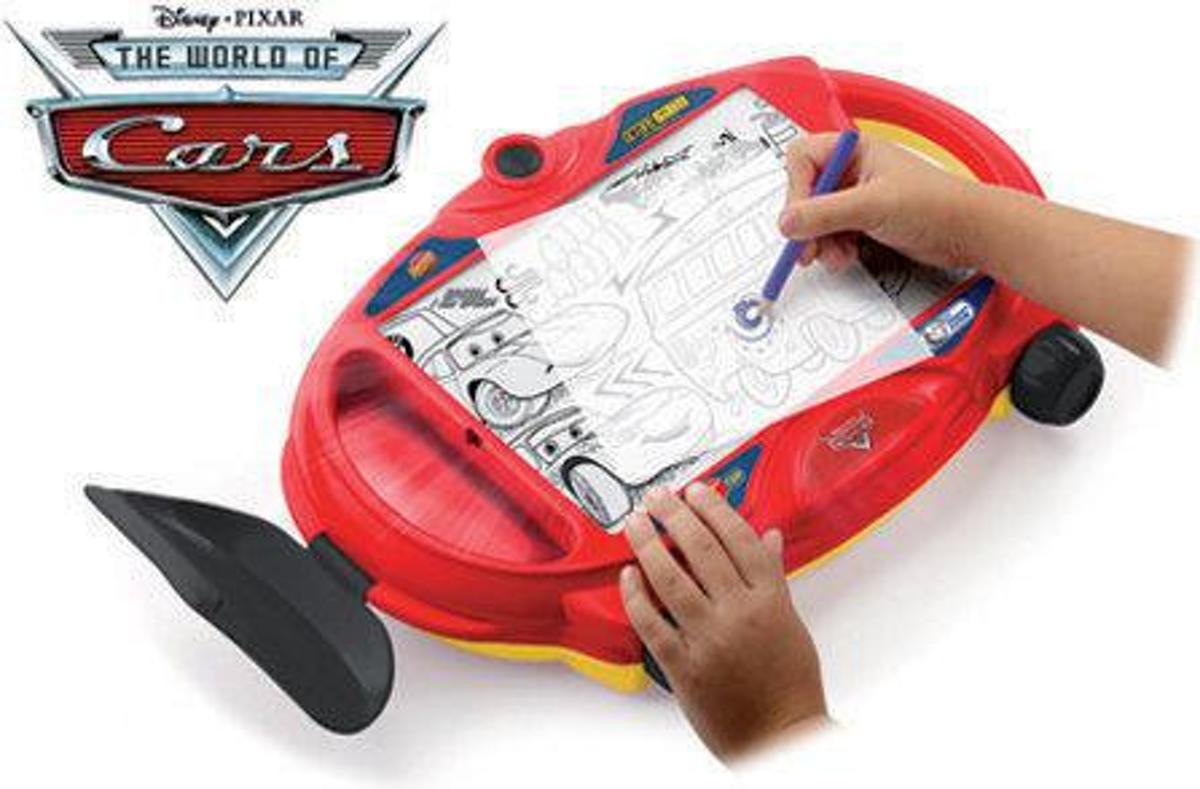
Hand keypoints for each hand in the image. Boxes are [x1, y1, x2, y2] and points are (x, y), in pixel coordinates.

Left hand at [619, 483, 827, 761]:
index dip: (714, 508)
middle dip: (674, 515)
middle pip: (701, 548)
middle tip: (656, 498)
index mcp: (770, 599)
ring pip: (670, 578)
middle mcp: (740, 613)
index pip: (739, 537)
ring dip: (647, 544)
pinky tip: (627, 575)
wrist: (781, 736)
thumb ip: (773, 576)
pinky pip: (652, 622)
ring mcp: (710, 638)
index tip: (696, 491)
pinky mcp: (684, 665)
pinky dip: (635, 594)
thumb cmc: (789, 684)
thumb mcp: (790, 621)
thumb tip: (769, 538)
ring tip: (634, 524)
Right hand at [778, 132, 981, 270]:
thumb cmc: (938, 205)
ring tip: (834, 255)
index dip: (796, 190)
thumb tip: (787, 222)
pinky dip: (833, 248)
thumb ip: (825, 213)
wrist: (971, 233)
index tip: (799, 218)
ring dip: (820, 241)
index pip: (802, 160)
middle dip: (807, 223)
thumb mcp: (873, 206)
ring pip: (817, 218)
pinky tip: (845, 256)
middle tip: (807, 247)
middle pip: (806, 192)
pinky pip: (832, 233)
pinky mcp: (864, 221)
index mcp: (854, 150)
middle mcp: (853, 170)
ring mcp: (858, 196)